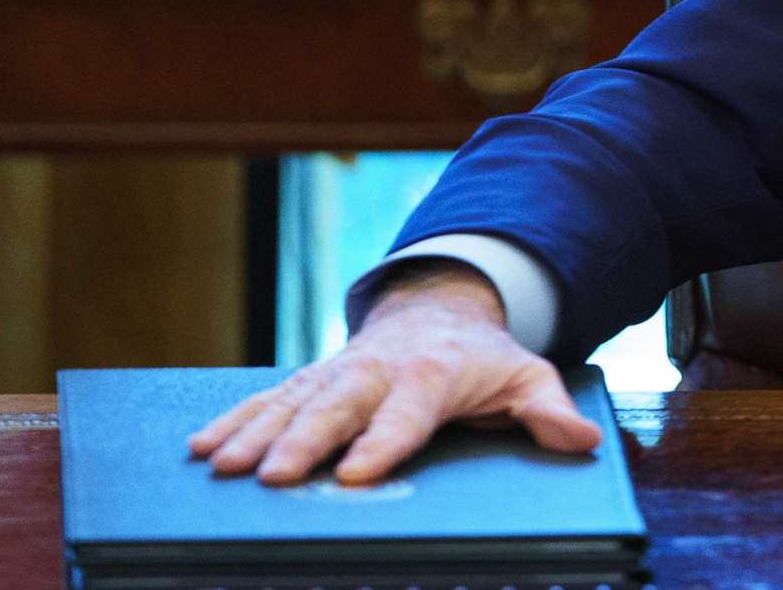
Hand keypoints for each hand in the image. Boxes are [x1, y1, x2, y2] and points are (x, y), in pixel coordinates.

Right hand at [186, 262, 601, 486]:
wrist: (442, 305)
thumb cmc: (484, 356)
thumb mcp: (528, 374)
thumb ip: (548, 408)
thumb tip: (582, 439)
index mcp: (432, 374)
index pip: (408, 412)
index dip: (384, 442)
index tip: (357, 474)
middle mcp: (378, 370)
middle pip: (339, 406)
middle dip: (304, 440)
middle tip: (271, 475)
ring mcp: (340, 372)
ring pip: (294, 401)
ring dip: (255, 432)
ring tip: (220, 466)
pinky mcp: (313, 378)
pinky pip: (269, 397)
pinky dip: (234, 419)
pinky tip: (200, 447)